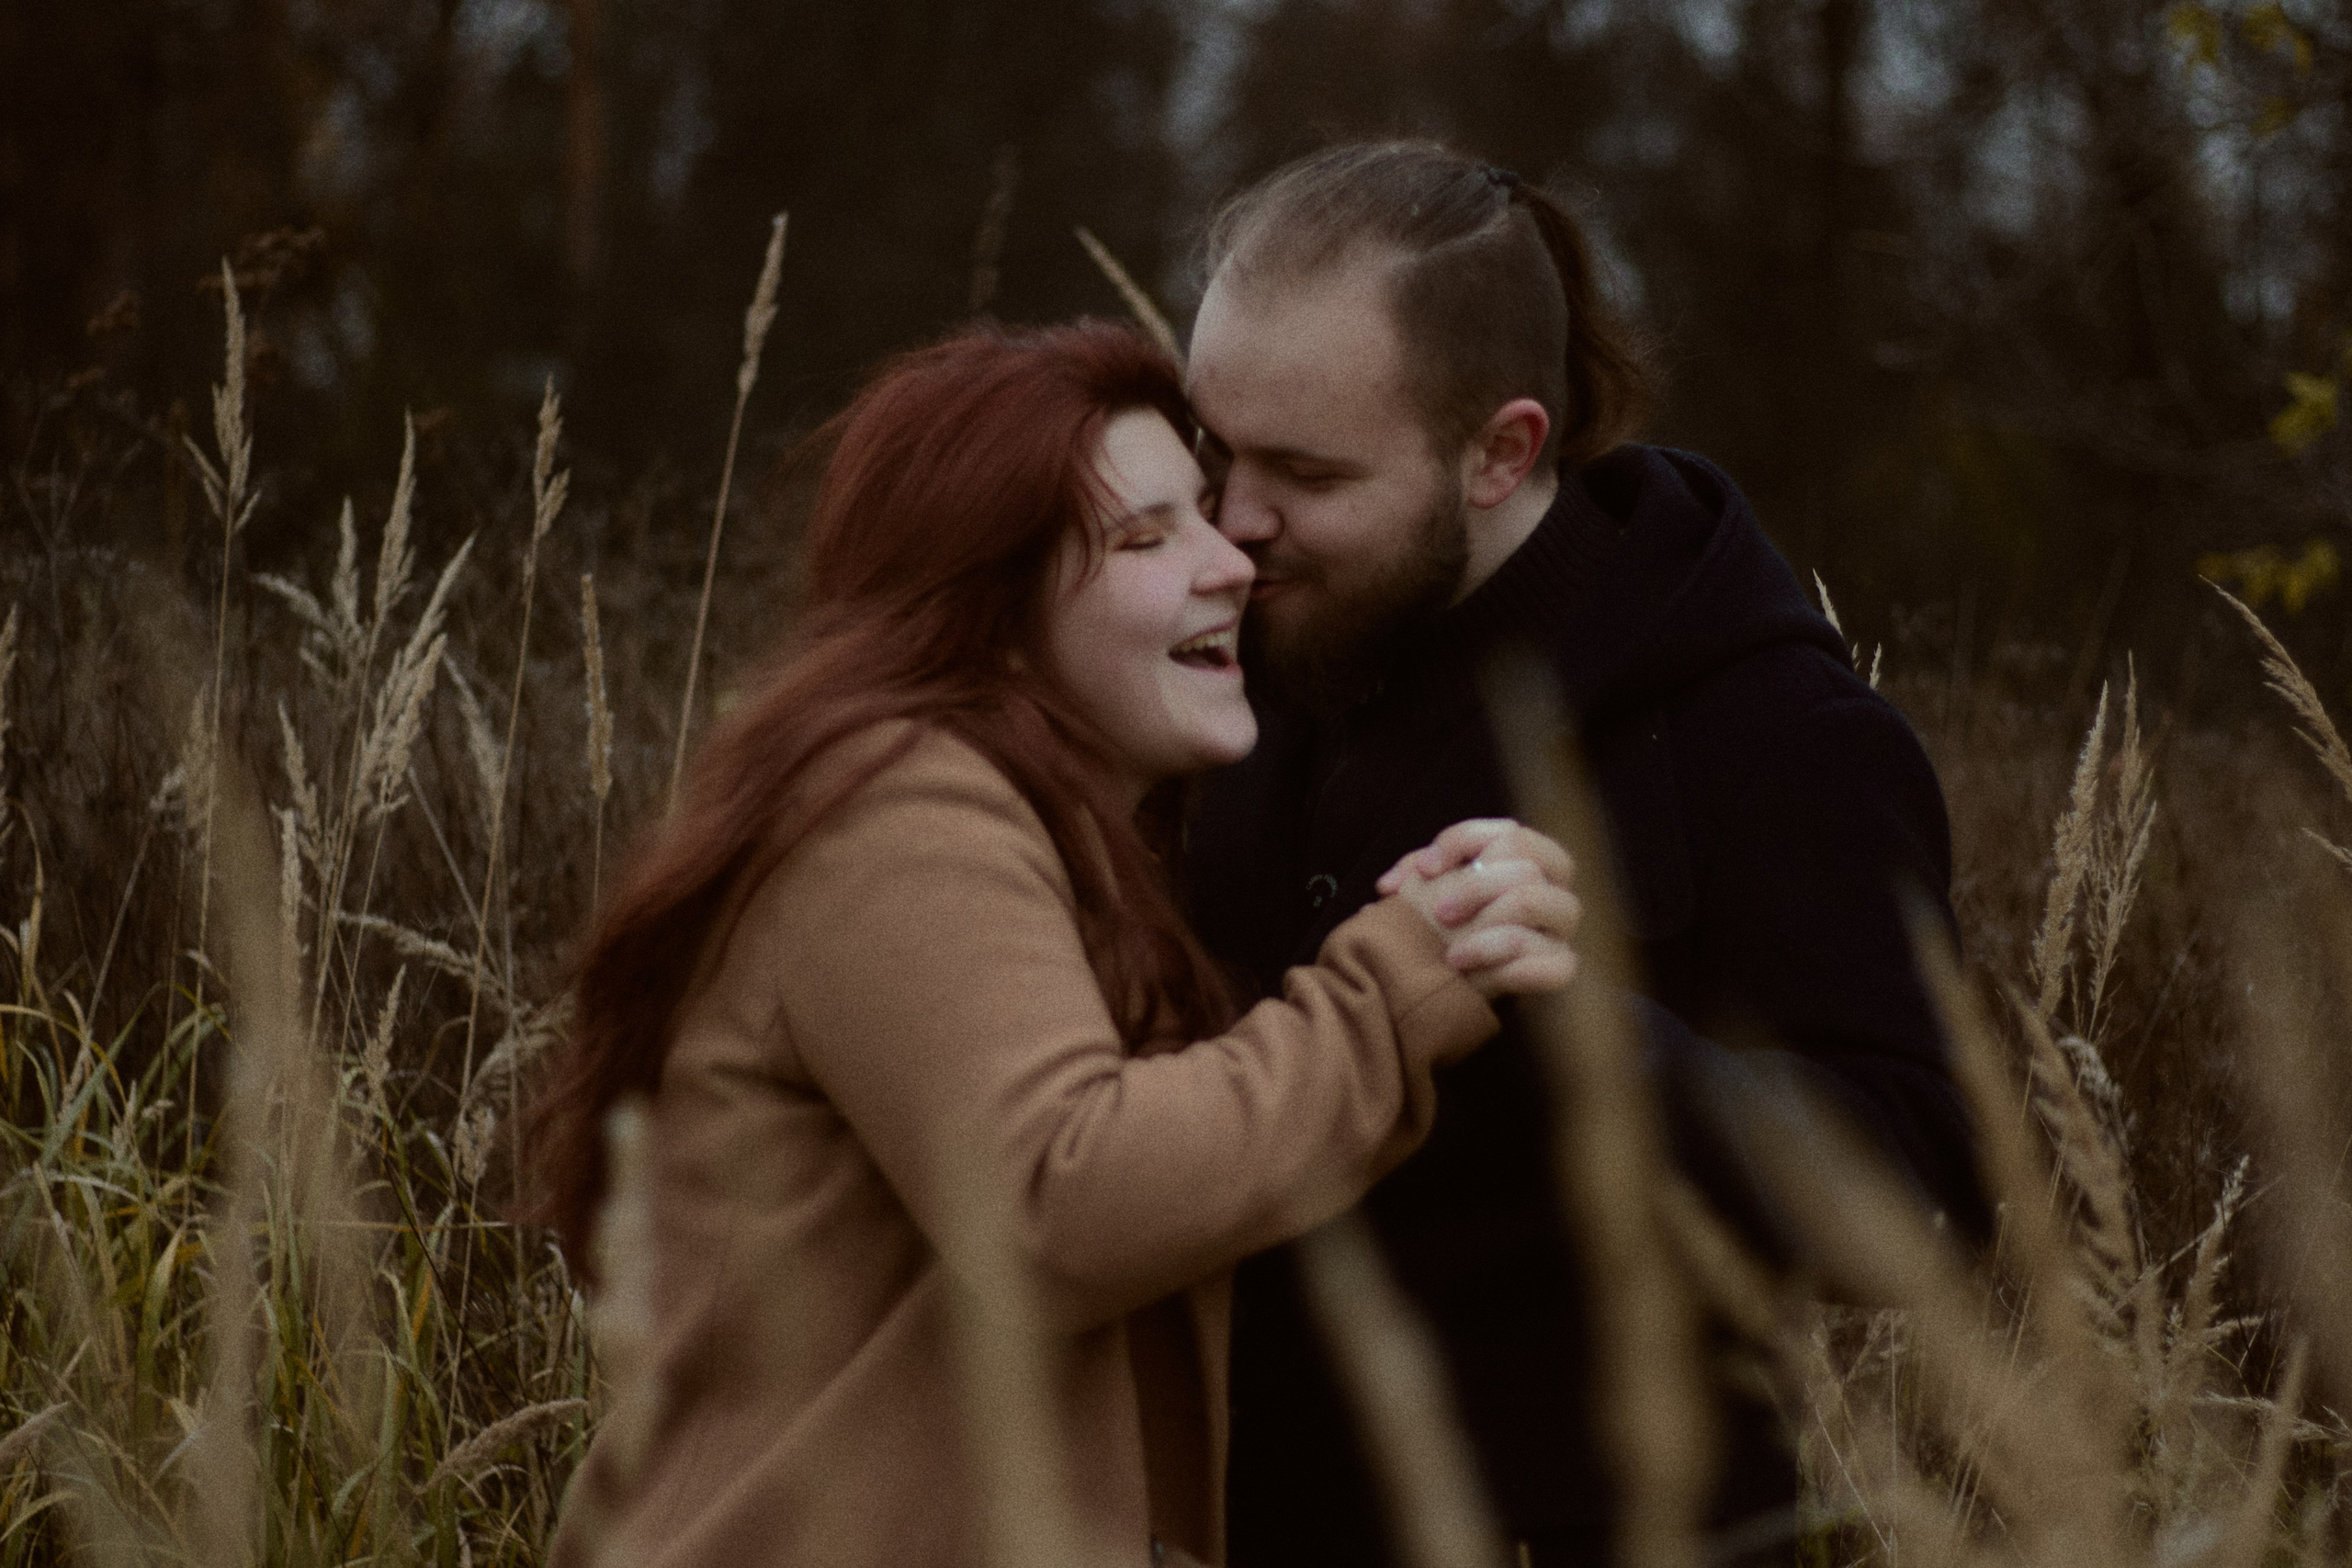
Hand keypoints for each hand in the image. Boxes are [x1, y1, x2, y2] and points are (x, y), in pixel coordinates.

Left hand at [1382, 819, 1580, 997]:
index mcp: (1531, 861)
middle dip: (1474, 887)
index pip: (1510, 834)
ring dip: (1486, 929)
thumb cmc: (1441, 930)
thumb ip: (1416, 873)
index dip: (1462, 843)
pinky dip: (1507, 970)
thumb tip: (1392, 884)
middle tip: (1438, 914)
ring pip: (1531, 903)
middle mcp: (1553, 890)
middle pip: (1527, 867)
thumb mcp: (1426, 892)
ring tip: (1452, 956)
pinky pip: (1553, 965)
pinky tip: (1472, 978)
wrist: (1448, 986)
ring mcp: (1560, 929)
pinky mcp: (1559, 968)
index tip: (1425, 870)